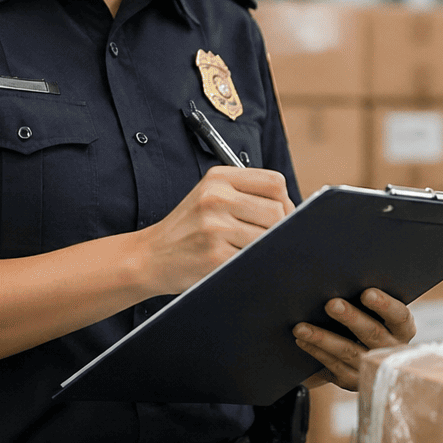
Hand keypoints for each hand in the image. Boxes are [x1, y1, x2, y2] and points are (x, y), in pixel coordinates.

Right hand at [135, 166, 292, 295]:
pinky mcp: (214, 254)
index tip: (282, 217)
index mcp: (218, 178)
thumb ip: (246, 196)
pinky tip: (241, 264)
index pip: (274, 182)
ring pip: (268, 237)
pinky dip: (255, 263)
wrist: (148, 257)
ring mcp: (214, 226)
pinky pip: (253, 259)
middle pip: (277, 211)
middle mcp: (216, 197)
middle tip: (268, 240)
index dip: (286, 202)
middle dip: (280, 229)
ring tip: (251, 252)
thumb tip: (294, 212)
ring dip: (267, 249)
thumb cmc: (186, 230)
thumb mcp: (209, 197)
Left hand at [294, 288, 416, 391]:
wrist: (368, 357)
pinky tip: (303, 340)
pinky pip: (334, 366)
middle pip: (372, 333)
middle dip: (350, 318)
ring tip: (302, 327)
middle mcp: (392, 350)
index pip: (399, 316)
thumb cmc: (370, 320)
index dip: (384, 305)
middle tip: (331, 304)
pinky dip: (317, 352)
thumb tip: (344, 280)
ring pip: (348, 352)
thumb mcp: (378, 313)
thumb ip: (370, 300)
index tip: (366, 293)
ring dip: (323, 338)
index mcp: (403, 329)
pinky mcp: (354, 381)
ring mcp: (372, 368)